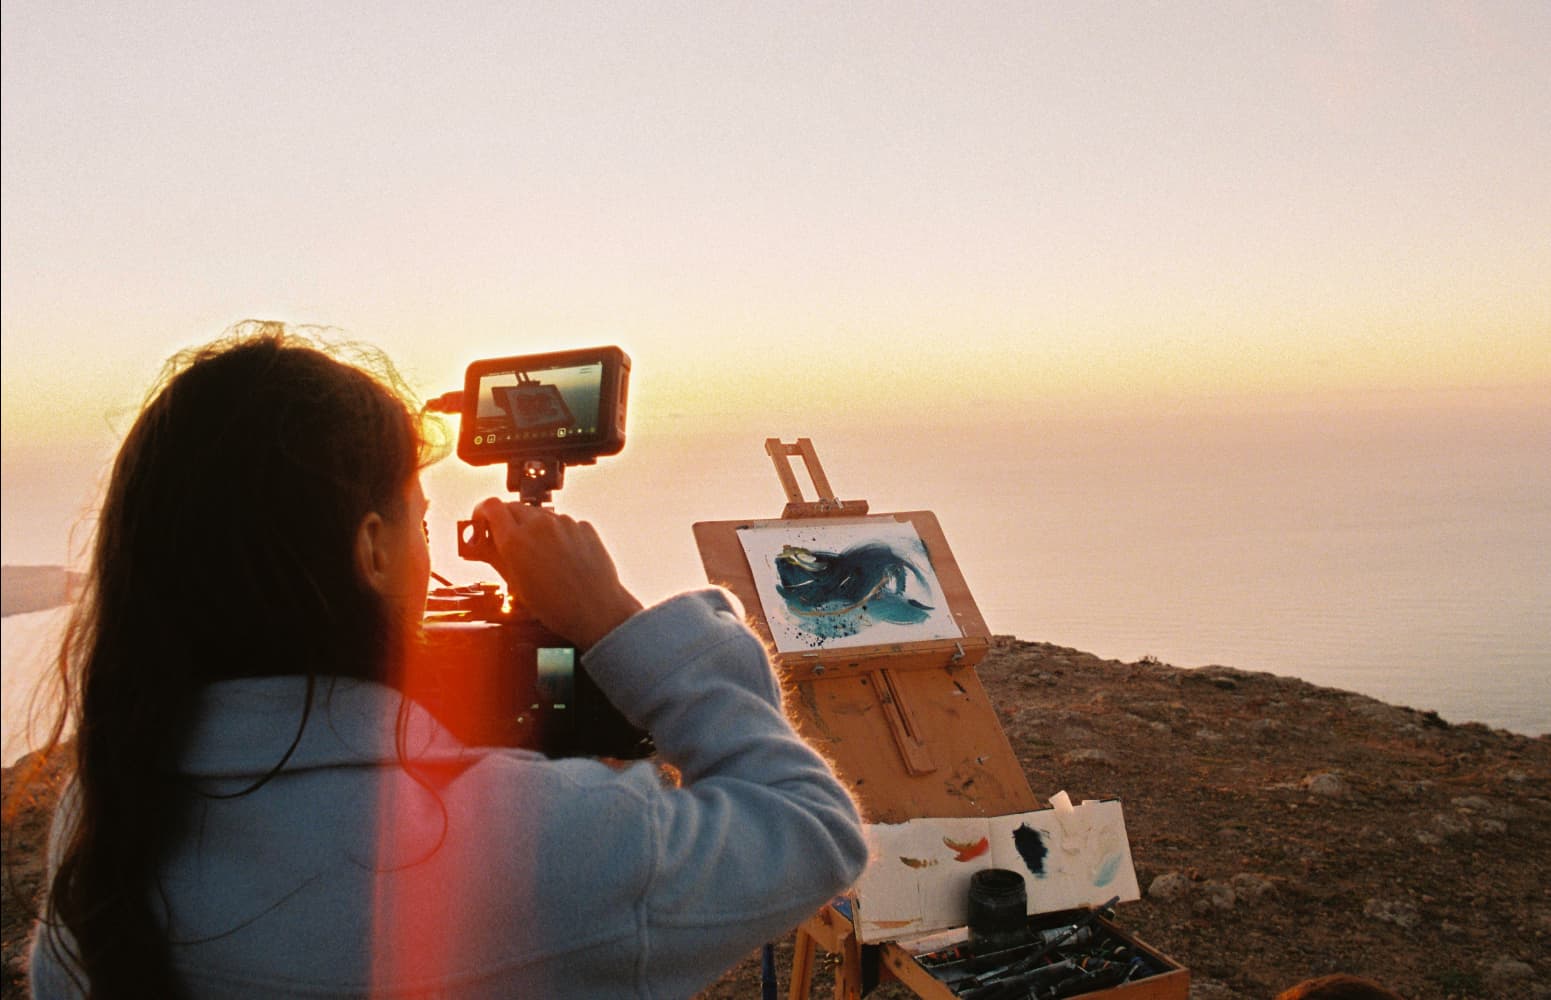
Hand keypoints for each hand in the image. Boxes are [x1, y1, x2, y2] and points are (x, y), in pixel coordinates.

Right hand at [466, 498, 642, 648]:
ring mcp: (564, 522)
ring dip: (533, 528)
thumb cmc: (554, 605)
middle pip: (514, 508)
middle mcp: (539, 524)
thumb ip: (494, 556)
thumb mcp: (515, 584)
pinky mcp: (583, 526)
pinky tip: (562, 558)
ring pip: (539, 515)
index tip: (482, 524)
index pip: (490, 506)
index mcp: (515, 539)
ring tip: (540, 557)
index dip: (482, 513)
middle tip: (508, 543)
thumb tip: (478, 543)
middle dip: (506, 522)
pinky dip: (557, 534)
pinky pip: (563, 523)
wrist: (596, 611)